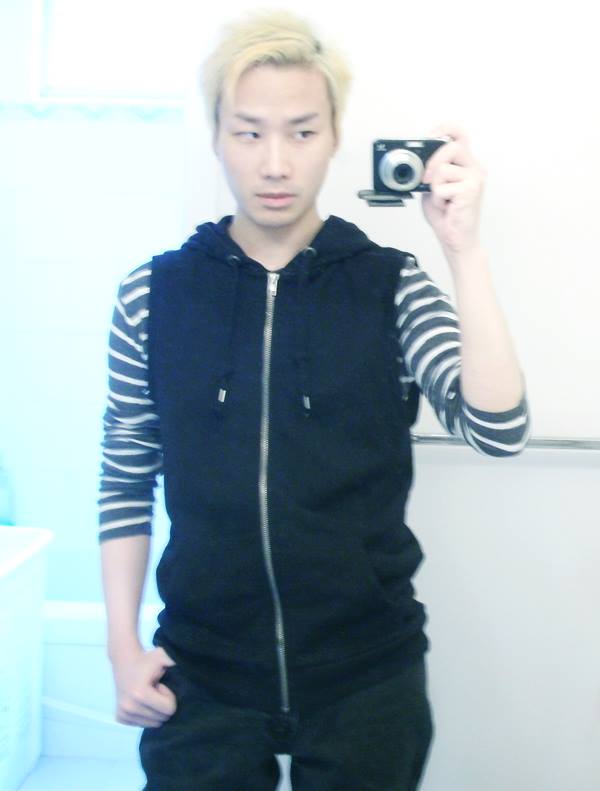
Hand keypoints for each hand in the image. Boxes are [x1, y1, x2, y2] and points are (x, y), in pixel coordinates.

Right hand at [111, 645, 177, 727]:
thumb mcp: (163, 655)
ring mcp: (123, 714)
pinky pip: (143, 724)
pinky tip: (141, 700)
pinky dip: (146, 714)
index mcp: (140, 694)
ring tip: (148, 694)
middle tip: (155, 689)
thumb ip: (176, 659)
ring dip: (155, 710)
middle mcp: (129, 707)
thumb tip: (189, 665)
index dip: (169, 696)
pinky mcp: (120, 718)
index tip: (161, 685)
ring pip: (153, 724)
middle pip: (161, 719)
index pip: (169, 710)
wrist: (125, 662)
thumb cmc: (148, 660)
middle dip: (162, 704)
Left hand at [420, 123, 485, 262]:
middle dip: (432, 161)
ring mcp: (475, 178)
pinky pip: (442, 186)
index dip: (445, 129)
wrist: (455, 239)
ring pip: (443, 168)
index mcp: (466, 165)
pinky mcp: (471, 190)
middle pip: (451, 146)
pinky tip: (447, 207)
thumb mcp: (433, 188)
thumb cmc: (446, 215)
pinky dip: (438, 199)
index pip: (460, 136)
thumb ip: (430, 172)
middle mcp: (475, 168)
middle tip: (426, 180)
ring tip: (443, 200)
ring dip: (434, 187)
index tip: (430, 134)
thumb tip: (417, 160)